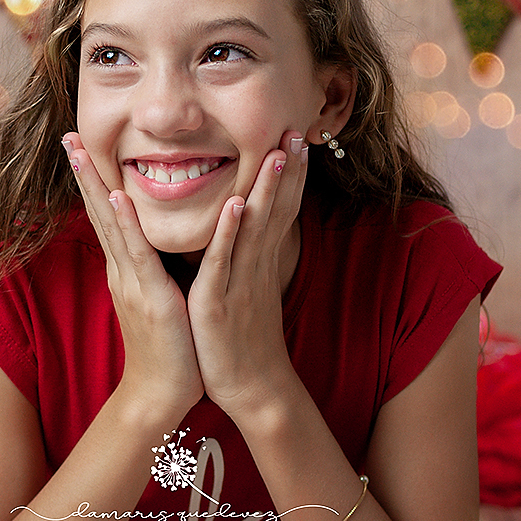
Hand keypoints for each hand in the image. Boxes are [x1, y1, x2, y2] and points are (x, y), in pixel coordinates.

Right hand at [62, 133, 203, 420]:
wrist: (163, 396)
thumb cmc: (169, 346)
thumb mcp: (156, 297)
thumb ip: (152, 268)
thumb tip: (154, 241)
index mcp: (126, 270)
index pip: (105, 215)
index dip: (91, 179)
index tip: (80, 144)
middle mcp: (122, 271)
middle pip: (98, 213)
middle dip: (83, 173)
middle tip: (66, 134)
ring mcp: (133, 284)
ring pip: (114, 226)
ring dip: (98, 186)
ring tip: (83, 152)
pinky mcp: (152, 299)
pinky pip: (143, 255)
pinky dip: (131, 224)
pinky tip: (121, 198)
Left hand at [187, 131, 307, 418]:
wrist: (251, 391)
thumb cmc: (243, 340)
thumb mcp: (250, 291)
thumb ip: (251, 257)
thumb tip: (251, 228)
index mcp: (260, 262)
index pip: (281, 208)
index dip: (292, 174)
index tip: (299, 136)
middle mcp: (256, 267)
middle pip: (278, 209)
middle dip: (290, 170)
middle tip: (300, 129)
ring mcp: (240, 284)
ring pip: (258, 228)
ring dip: (270, 190)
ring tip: (281, 152)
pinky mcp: (220, 303)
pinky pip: (225, 264)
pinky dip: (230, 234)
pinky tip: (238, 205)